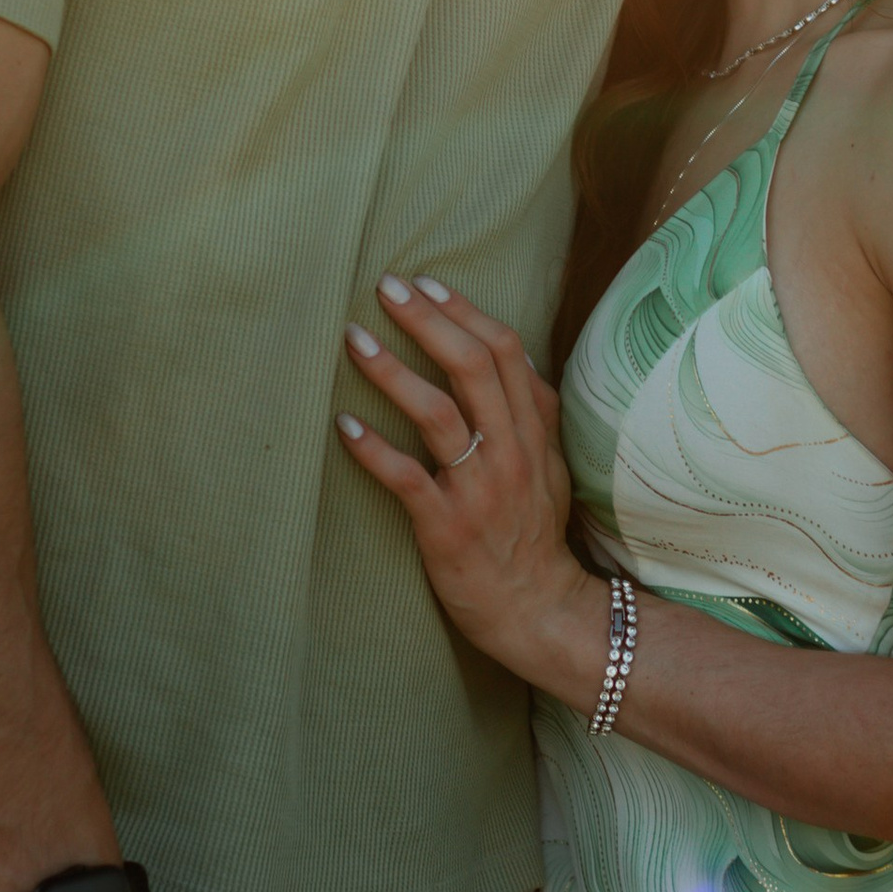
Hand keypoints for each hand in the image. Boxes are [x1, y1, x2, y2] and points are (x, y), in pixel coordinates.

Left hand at [336, 276, 607, 694]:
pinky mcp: (448, 525)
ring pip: (437, 414)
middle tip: (385, 288)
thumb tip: (507, 357)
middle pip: (471, 367)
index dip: (464, 312)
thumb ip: (529, 413)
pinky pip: (407, 478)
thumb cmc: (533, 533)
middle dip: (426, 321)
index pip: (505, 352)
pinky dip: (374, 449)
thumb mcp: (548, 465)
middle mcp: (511, 451)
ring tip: (354, 340)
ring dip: (392, 372)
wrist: (539, 608)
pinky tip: (344, 426)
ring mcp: (480, 489)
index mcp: (535, 431)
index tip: (427, 283)